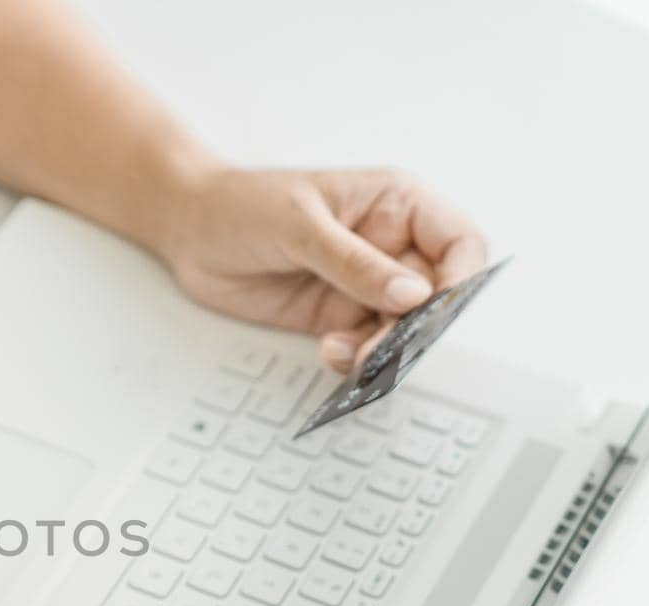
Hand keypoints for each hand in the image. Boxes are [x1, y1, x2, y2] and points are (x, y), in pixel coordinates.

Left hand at [162, 166, 487, 370]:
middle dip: (416, 327)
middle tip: (385, 347)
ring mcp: (364, 284)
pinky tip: (331, 352)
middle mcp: (390, 246)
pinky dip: (356, 357)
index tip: (432, 310)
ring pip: (402, 329)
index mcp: (397, 204)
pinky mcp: (337, 315)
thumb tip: (413, 295)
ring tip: (351, 354)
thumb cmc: (242, 205)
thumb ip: (355, 263)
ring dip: (384, 349)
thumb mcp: (300, 226)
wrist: (188, 230)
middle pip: (435, 297)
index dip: (460, 279)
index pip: (459, 243)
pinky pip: (365, 345)